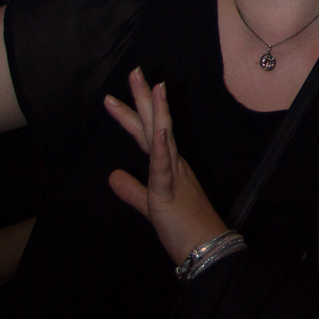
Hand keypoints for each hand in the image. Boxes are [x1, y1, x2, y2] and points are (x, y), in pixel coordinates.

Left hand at [105, 68, 227, 264]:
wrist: (205, 248)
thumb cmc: (183, 228)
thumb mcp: (150, 205)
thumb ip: (131, 189)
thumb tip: (112, 175)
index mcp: (167, 165)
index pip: (147, 133)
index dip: (134, 112)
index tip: (120, 92)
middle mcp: (172, 163)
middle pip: (155, 125)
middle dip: (143, 98)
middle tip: (135, 71)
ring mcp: (172, 174)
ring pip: (162, 137)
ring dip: (157, 111)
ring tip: (153, 86)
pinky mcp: (169, 191)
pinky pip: (164, 167)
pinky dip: (161, 148)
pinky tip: (160, 130)